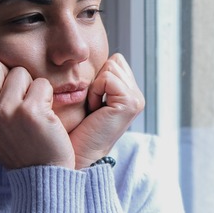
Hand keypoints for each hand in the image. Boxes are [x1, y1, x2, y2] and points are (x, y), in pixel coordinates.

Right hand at [0, 58, 75, 168]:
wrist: (42, 176)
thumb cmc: (17, 148)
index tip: (4, 96)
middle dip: (10, 76)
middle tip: (20, 100)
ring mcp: (5, 111)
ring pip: (20, 72)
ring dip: (31, 88)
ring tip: (33, 111)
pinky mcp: (30, 112)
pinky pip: (42, 83)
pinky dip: (48, 97)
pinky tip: (45, 117)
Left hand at [69, 53, 144, 168]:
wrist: (76, 154)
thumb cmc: (76, 129)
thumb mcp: (91, 97)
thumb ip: (101, 79)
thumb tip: (101, 58)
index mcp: (130, 94)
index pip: (115, 61)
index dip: (98, 77)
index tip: (92, 102)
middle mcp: (137, 96)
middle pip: (114, 61)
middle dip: (98, 80)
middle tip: (93, 107)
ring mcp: (136, 100)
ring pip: (111, 67)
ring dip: (95, 86)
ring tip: (94, 109)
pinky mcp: (130, 103)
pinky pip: (107, 78)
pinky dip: (96, 91)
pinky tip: (96, 111)